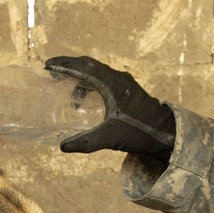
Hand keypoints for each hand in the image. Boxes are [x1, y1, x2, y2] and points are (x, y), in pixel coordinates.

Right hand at [44, 55, 175, 161]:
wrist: (165, 132)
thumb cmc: (139, 132)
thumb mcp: (109, 139)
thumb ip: (85, 144)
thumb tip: (63, 147)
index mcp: (111, 83)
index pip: (83, 67)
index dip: (64, 65)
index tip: (48, 65)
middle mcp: (117, 77)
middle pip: (88, 64)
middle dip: (69, 67)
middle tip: (52, 73)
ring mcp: (124, 82)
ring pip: (97, 71)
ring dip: (81, 78)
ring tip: (70, 97)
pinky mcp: (128, 88)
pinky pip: (104, 78)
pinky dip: (91, 84)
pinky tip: (89, 102)